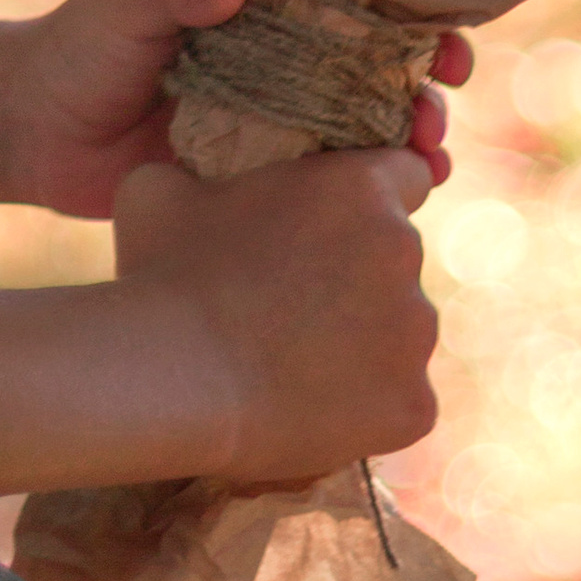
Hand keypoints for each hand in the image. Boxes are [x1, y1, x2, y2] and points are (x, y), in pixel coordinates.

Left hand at [8, 0, 471, 218]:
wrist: (31, 130)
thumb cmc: (77, 48)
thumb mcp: (123, 7)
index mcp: (255, 3)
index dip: (402, 11)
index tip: (440, 33)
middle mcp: (279, 60)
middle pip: (372, 66)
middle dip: (421, 84)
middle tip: (437, 107)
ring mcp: (276, 121)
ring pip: (363, 128)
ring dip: (407, 140)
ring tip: (427, 157)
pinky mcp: (262, 181)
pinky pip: (328, 186)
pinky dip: (369, 191)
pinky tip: (400, 202)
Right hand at [113, 148, 438, 487]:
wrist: (175, 382)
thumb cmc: (164, 272)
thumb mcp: (164, 187)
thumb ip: (209, 175)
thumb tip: (201, 184)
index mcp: (360, 187)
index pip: (404, 173)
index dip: (364, 194)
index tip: (328, 217)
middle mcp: (403, 251)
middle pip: (394, 256)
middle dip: (355, 270)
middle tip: (288, 296)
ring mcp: (416, 335)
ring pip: (398, 330)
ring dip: (360, 337)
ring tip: (288, 358)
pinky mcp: (414, 407)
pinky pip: (396, 398)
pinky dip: (362, 403)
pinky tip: (303, 403)